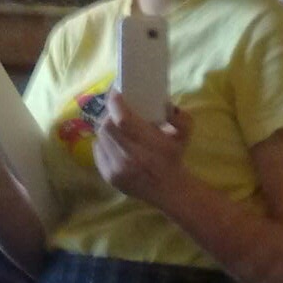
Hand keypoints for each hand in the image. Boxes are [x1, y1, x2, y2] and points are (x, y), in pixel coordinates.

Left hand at [92, 88, 192, 204]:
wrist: (169, 189)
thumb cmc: (174, 157)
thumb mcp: (184, 134)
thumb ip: (180, 117)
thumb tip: (166, 104)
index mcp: (149, 145)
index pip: (123, 120)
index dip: (115, 103)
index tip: (116, 93)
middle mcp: (130, 158)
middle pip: (107, 127)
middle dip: (110, 114)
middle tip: (117, 110)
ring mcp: (117, 169)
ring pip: (101, 138)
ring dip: (106, 128)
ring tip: (115, 124)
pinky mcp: (109, 176)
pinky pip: (98, 151)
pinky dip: (103, 142)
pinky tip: (112, 140)